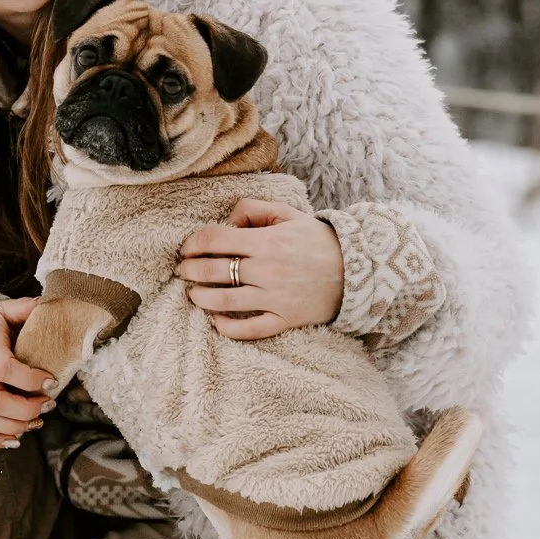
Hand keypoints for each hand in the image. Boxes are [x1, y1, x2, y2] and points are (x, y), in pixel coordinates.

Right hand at [0, 297, 55, 452]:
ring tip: (37, 421)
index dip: (29, 379)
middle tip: (48, 405)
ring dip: (12, 425)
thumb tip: (48, 305)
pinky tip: (15, 439)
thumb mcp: (3, 308)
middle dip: (24, 409)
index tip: (52, 381)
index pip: (4, 367)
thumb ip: (25, 308)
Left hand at [176, 199, 344, 339]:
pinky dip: (229, 328)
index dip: (193, 244)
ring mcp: (275, 297)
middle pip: (213, 270)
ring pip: (225, 300)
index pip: (214, 240)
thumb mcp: (288, 214)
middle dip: (190, 270)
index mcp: (266, 241)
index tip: (186, 249)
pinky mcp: (285, 319)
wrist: (357, 270)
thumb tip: (227, 221)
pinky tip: (216, 322)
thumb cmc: (317, 240)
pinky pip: (251, 328)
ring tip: (193, 294)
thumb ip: (254, 209)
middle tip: (182, 271)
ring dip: (201, 297)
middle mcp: (267, 270)